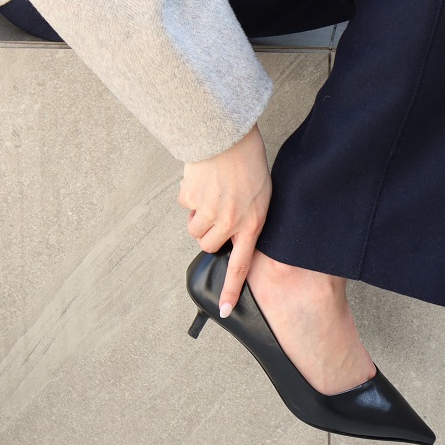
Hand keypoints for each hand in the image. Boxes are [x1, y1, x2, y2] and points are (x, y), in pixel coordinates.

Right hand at [178, 123, 272, 315]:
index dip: (231, 289)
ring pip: (193, 229)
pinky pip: (184, 204)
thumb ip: (249, 217)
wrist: (229, 133)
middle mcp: (231, 220)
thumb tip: (233, 234)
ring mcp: (210, 210)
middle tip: (215, 210)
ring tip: (211, 191)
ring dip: (197, 214)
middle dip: (207, 233)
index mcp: (253, 221)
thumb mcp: (261, 193)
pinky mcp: (191, 198)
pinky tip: (203, 178)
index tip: (224, 311)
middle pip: (209, 245)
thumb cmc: (249, 160)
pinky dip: (189, 194)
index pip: (242, 264)